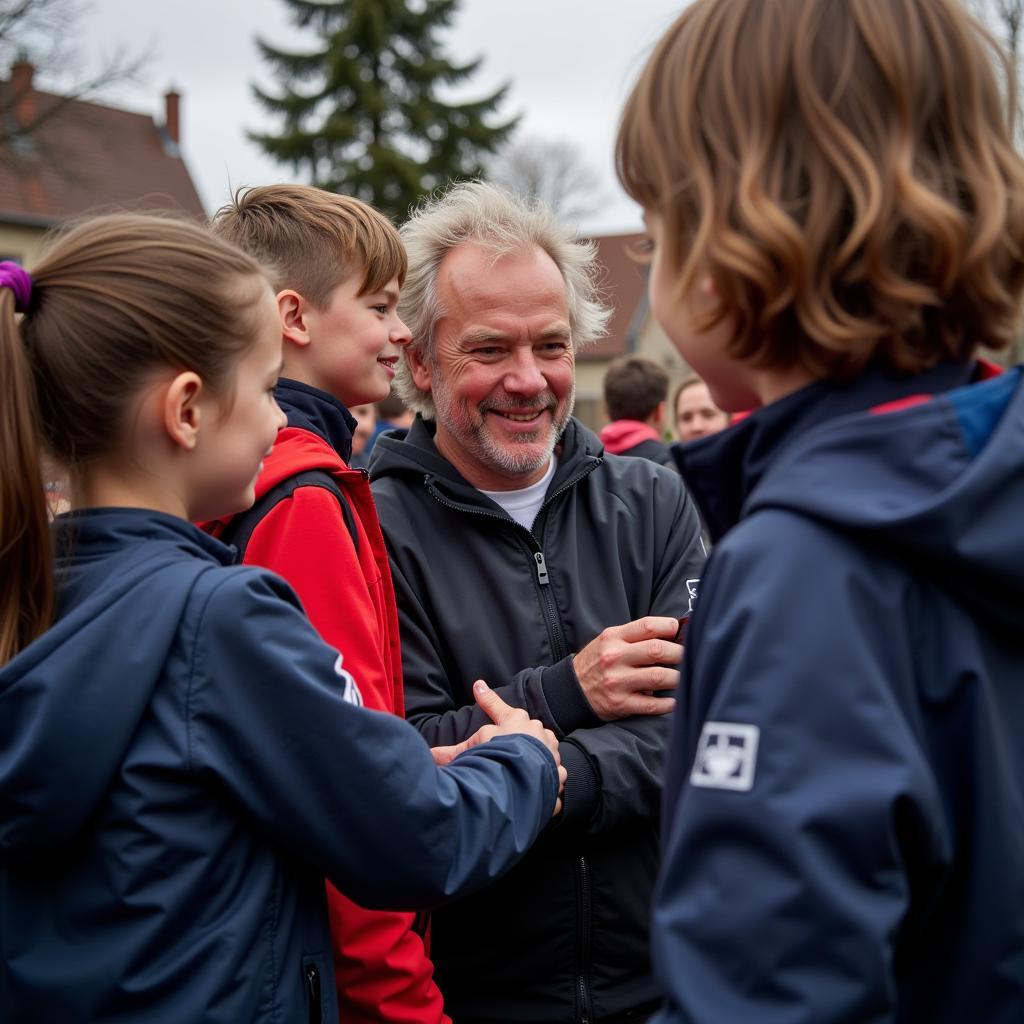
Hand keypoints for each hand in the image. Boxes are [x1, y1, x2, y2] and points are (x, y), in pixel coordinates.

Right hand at [431, 681, 565, 816]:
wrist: (527, 777)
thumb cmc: (500, 756)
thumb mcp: (473, 748)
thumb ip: (451, 752)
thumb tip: (429, 754)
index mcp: (514, 721)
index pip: (496, 706)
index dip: (485, 697)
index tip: (478, 686)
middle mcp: (536, 732)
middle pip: (526, 729)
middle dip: (519, 736)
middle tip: (510, 747)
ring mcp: (551, 752)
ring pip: (544, 750)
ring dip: (537, 758)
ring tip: (524, 771)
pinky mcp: (559, 773)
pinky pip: (554, 775)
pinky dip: (548, 782)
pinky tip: (538, 790)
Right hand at [572, 616, 680, 720]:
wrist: (570, 690)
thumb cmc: (597, 662)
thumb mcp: (608, 641)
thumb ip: (635, 637)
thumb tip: (671, 635)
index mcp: (613, 638)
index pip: (647, 626)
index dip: (669, 626)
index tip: (678, 630)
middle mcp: (615, 657)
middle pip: (657, 650)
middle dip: (679, 653)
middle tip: (687, 656)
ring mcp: (617, 682)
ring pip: (658, 677)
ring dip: (677, 678)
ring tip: (683, 677)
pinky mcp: (620, 704)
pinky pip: (651, 705)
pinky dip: (667, 704)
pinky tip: (674, 700)